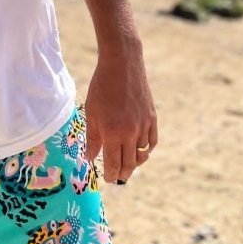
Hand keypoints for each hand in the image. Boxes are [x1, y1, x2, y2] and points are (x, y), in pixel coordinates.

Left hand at [83, 46, 156, 184]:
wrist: (122, 64)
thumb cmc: (102, 86)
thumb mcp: (91, 112)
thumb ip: (92, 138)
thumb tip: (91, 157)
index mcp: (113, 133)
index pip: (114, 164)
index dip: (111, 175)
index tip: (107, 178)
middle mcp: (131, 133)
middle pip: (129, 164)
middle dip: (122, 173)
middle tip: (117, 176)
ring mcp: (144, 126)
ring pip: (142, 155)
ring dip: (134, 163)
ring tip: (127, 165)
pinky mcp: (152, 118)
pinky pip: (151, 142)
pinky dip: (146, 150)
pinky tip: (139, 151)